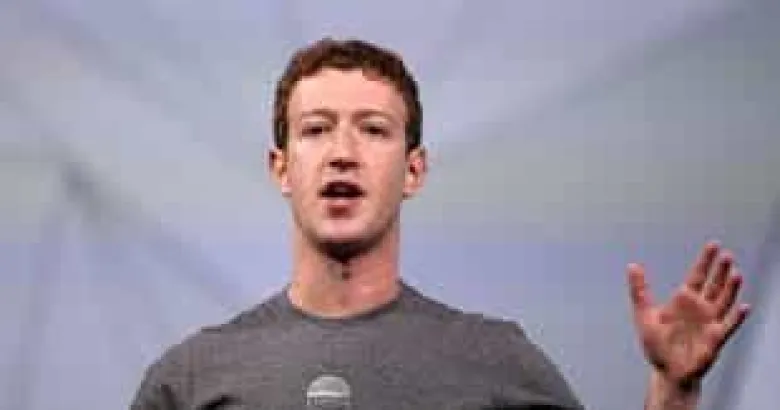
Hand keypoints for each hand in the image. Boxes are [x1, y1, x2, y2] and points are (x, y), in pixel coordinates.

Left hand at [627, 241, 749, 388]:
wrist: (666, 371)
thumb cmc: (656, 344)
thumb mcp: (643, 314)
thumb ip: (639, 290)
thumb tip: (632, 265)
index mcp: (683, 300)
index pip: (698, 275)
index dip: (706, 260)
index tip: (714, 245)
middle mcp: (700, 308)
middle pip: (715, 284)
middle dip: (721, 270)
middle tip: (727, 255)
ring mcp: (709, 322)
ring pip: (724, 301)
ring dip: (731, 289)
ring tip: (736, 274)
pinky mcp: (715, 339)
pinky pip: (728, 325)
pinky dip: (736, 317)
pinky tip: (744, 307)